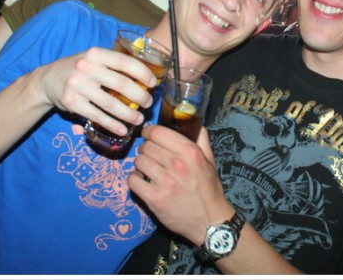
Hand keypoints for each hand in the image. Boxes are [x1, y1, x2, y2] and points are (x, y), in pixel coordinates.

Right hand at [35, 47, 156, 135]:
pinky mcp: (72, 103)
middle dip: (139, 96)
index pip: (124, 62)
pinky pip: (97, 116)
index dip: (142, 73)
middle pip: (120, 84)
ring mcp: (78, 86)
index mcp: (96, 54)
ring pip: (110, 104)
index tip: (153, 83)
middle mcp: (86, 68)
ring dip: (128, 114)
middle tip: (148, 104)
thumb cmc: (79, 69)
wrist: (47, 80)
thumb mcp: (93, 59)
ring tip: (139, 120)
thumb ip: (113, 64)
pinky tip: (122, 130)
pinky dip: (112, 124)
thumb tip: (144, 78)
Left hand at [128, 125, 233, 245]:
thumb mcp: (210, 160)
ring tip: (147, 169)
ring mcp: (164, 182)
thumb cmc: (209, 189)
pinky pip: (132, 180)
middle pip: (146, 146)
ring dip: (140, 164)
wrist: (209, 221)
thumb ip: (201, 139)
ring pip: (138, 162)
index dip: (149, 131)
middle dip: (145, 148)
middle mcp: (176, 164)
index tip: (148, 134)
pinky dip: (134, 179)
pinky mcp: (154, 199)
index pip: (158, 132)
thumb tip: (194, 122)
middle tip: (149, 154)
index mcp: (190, 152)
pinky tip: (142, 181)